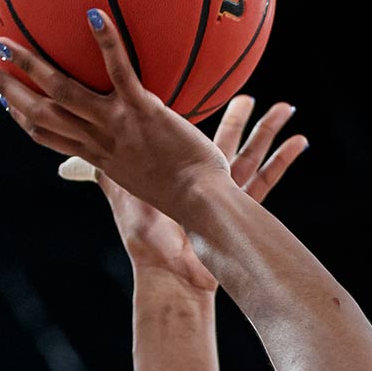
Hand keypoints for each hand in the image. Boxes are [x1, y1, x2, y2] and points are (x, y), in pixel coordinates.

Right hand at [0, 10, 236, 222]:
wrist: (203, 204)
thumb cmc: (190, 195)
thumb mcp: (154, 178)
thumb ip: (145, 156)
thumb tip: (151, 144)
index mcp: (98, 156)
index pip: (47, 136)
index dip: (20, 118)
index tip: (2, 101)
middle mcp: (98, 141)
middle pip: (38, 114)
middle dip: (4, 90)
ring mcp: (116, 125)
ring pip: (61, 92)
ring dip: (29, 66)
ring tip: (3, 39)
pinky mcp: (142, 111)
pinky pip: (120, 71)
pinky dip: (106, 42)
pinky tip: (94, 12)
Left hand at [98, 95, 308, 292]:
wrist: (170, 274)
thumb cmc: (147, 245)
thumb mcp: (121, 197)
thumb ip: (104, 177)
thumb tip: (69, 162)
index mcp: (180, 178)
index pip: (190, 143)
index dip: (194, 125)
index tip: (202, 106)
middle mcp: (206, 185)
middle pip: (226, 143)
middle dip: (238, 122)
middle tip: (247, 96)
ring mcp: (228, 196)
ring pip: (251, 154)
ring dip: (267, 131)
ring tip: (286, 107)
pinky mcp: (244, 207)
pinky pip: (268, 178)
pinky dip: (284, 159)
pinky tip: (301, 141)